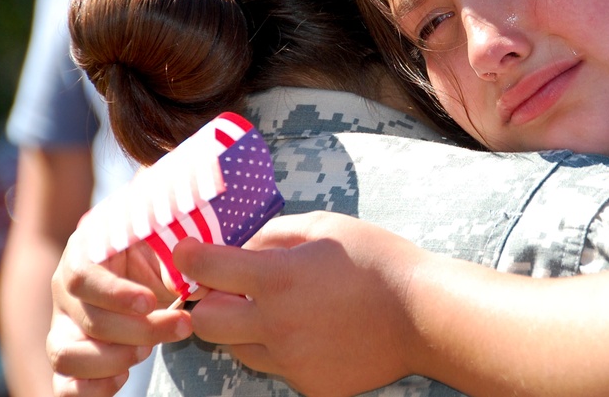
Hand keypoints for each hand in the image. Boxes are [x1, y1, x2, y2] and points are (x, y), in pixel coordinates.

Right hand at [48, 226, 192, 396]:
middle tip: (180, 325)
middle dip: (140, 330)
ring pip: (66, 355)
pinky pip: (65, 386)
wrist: (144, 264)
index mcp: (83, 254)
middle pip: (89, 320)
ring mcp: (64, 326)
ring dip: (113, 360)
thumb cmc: (156, 247)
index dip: (114, 294)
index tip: (149, 303)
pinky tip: (123, 376)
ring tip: (148, 350)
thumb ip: (174, 259)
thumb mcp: (165, 241)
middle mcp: (67, 292)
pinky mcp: (71, 357)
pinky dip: (93, 389)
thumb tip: (189, 287)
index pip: (82, 277)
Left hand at [173, 211, 425, 396]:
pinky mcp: (307, 383)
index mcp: (278, 278)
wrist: (423, 314)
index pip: (206, 269)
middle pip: (203, 322)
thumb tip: (239, 248)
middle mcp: (276, 324)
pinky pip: (273, 366)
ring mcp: (291, 360)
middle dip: (207, 302)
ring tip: (280, 307)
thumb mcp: (324, 227)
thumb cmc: (377, 260)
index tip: (186, 251)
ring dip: (242, 327)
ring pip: (235, 348)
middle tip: (230, 287)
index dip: (187, 256)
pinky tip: (311, 329)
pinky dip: (278, 347)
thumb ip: (273, 236)